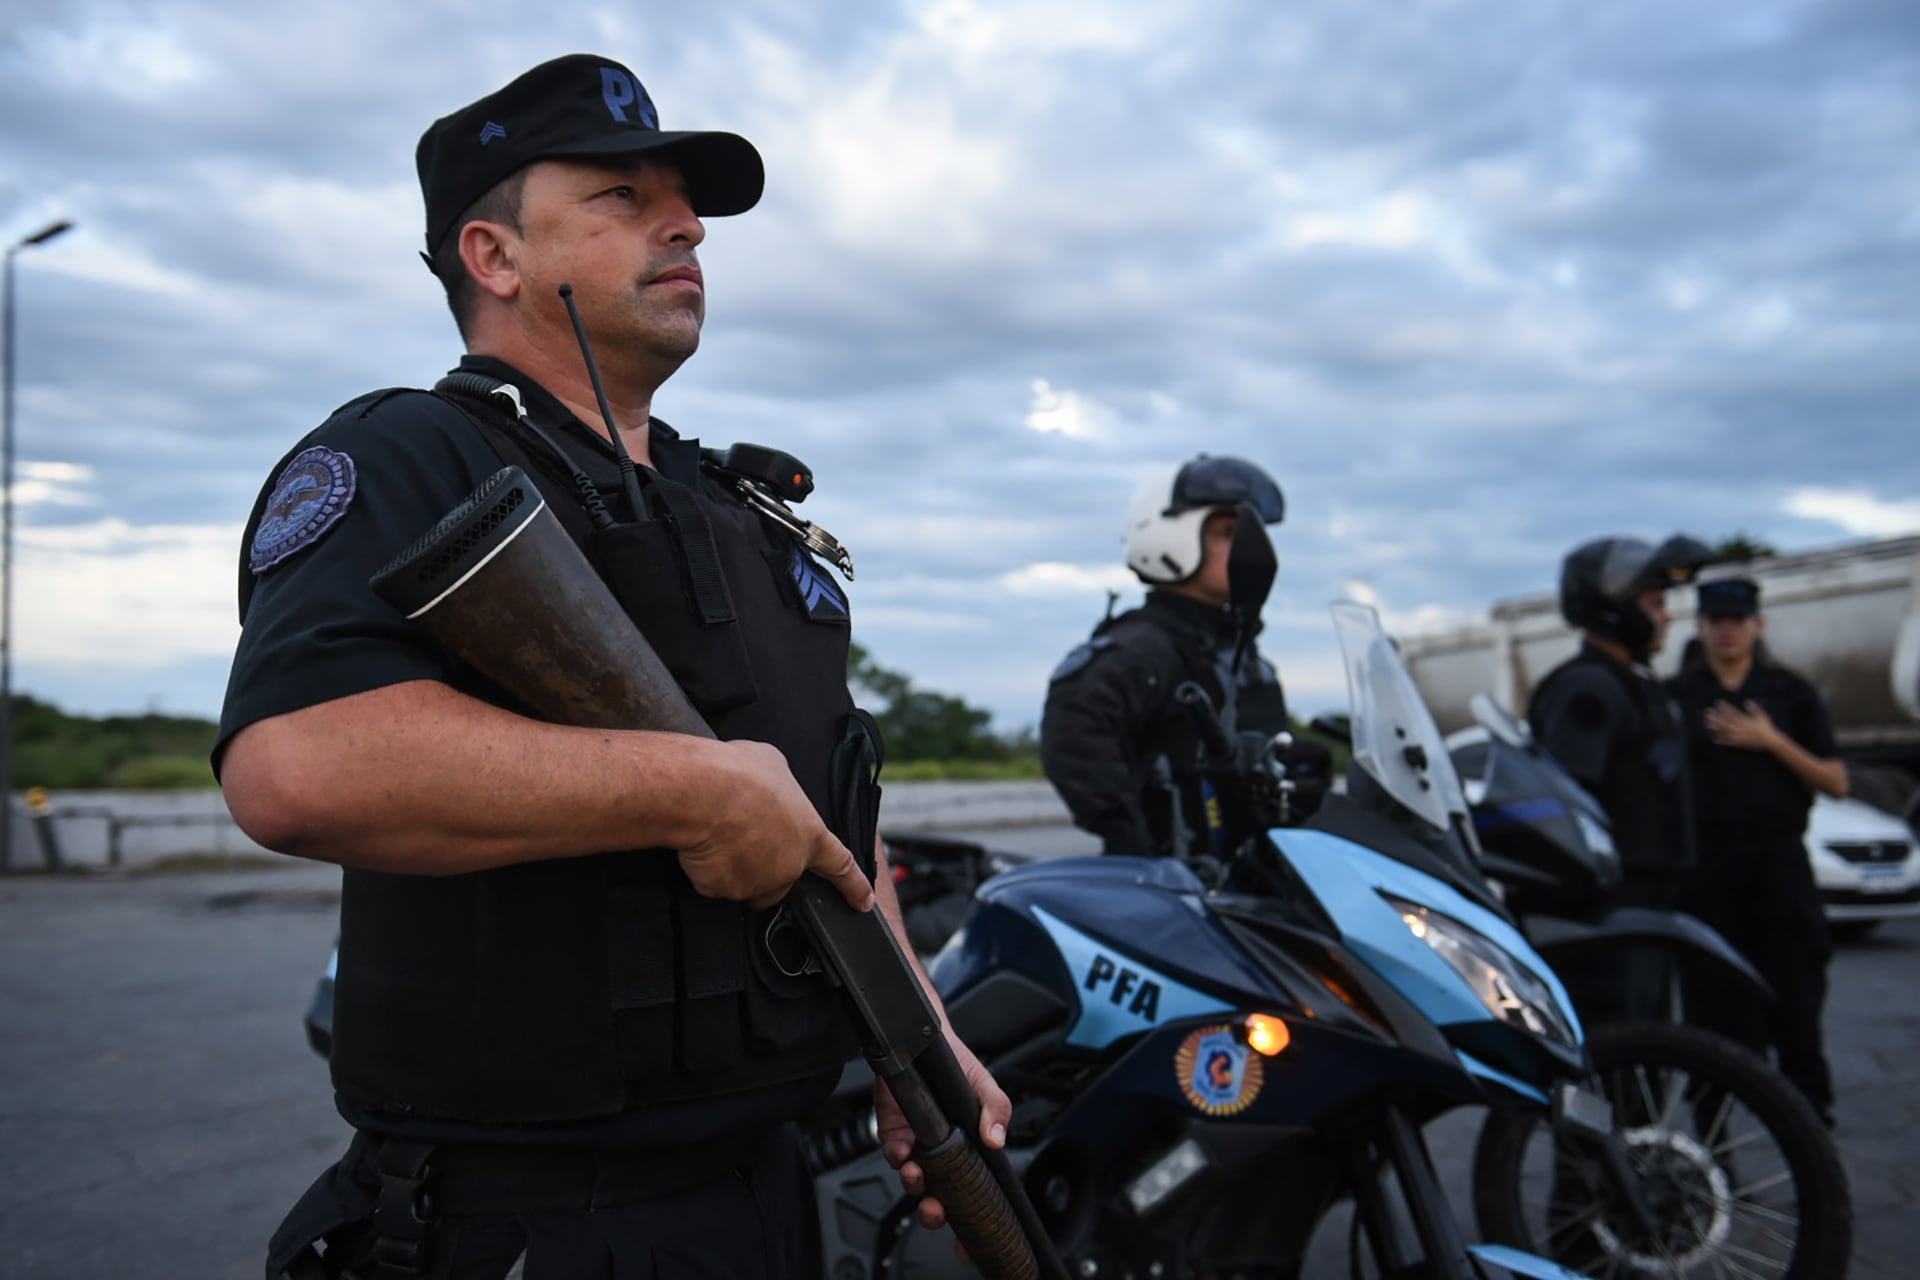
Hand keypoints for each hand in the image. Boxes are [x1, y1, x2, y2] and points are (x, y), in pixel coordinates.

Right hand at [677, 739, 873, 910]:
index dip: (854, 886)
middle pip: (781, 878)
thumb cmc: (741, 773)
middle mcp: (789, 866)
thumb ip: (784, 790)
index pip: (841, 866)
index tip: (863, 903)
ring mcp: (756, 883)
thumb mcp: (776, 766)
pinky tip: (704, 843)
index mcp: (810, 835)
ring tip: (721, 835)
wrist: (704, 792)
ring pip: (747, 885)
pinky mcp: (723, 890)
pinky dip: (709, 869)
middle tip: (743, 835)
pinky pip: (715, 883)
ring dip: (738, 869)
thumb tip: (773, 790)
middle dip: (765, 865)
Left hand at [874, 1029, 1011, 1239]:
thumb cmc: (958, 1066)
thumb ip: (997, 1110)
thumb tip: (996, 1140)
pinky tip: (905, 1151)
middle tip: (939, 1211)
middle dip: (937, 1214)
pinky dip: (898, 1159)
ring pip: (914, 1183)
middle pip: (940, 1200)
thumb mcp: (986, 1086)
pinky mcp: (893, 1134)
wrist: (924, 1041)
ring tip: (918, 1175)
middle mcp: (942, 1156)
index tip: (968, 1247)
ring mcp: (917, 1147)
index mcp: (969, 1152)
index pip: (973, 1196)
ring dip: (916, 1186)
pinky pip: (893, 1157)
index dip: (970, 1226)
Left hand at [1705, 700, 1778, 752]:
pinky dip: (1722, 740)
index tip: (1717, 703)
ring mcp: (1739, 735)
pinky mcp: (1740, 743)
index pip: (1733, 712)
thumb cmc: (1767, 728)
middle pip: (1726, 721)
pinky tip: (1714, 738)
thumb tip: (1747, 701)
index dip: (1725, 707)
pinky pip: (1729, 742)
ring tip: (1707, 724)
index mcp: (1745, 720)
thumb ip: (1754, 709)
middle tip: (1707, 712)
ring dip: (1716, 727)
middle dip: (1716, 716)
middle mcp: (1741, 727)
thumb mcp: (1762, 716)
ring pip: (1725, 731)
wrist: (1770, 741)